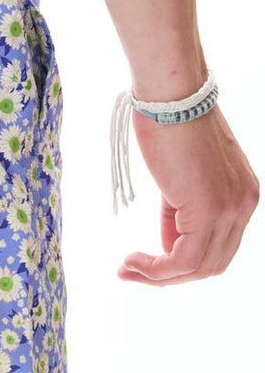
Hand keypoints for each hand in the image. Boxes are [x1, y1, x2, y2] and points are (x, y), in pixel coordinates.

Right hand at [118, 103, 258, 284]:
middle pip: (211, 264)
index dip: (180, 260)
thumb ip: (180, 205)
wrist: (172, 97)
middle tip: (132, 271)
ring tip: (127, 269)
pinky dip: (156, 269)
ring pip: (198, 267)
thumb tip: (169, 237)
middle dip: (169, 275)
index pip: (217, 246)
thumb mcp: (179, 173)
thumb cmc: (168, 122)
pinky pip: (182, 260)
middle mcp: (244, 205)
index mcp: (241, 194)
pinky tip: (132, 263)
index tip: (146, 258)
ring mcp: (230, 209)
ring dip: (158, 276)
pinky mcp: (209, 210)